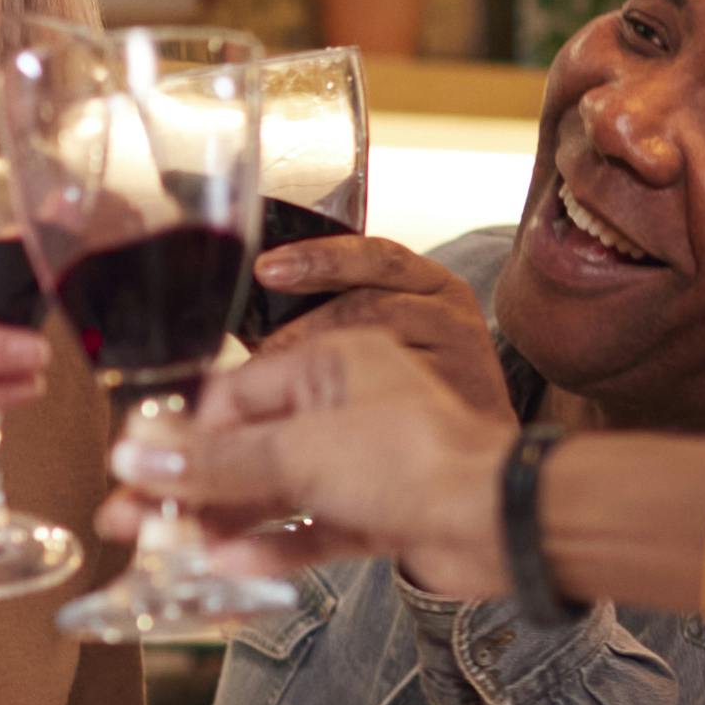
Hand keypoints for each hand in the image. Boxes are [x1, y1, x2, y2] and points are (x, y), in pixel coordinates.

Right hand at [101, 329, 515, 598]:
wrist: (502, 522)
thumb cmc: (413, 462)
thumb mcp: (298, 453)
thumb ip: (212, 462)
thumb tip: (134, 459)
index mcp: (332, 365)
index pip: (233, 395)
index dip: (178, 435)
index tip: (132, 467)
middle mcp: (347, 409)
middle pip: (245, 448)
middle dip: (185, 487)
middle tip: (127, 519)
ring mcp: (363, 466)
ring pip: (272, 493)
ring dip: (219, 522)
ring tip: (166, 553)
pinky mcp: (378, 515)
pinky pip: (310, 529)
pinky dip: (271, 547)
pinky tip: (229, 565)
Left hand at [244, 230, 514, 416]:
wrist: (470, 447)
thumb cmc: (403, 385)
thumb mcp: (367, 336)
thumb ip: (315, 322)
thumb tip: (235, 335)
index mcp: (425, 282)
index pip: (374, 256)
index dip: (319, 258)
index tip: (265, 269)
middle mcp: (447, 310)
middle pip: (367, 304)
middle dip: (300, 331)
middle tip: (255, 361)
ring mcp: (461, 353)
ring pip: (378, 349)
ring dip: (318, 370)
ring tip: (277, 397)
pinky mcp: (464, 397)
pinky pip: (396, 397)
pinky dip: (348, 407)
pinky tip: (317, 421)